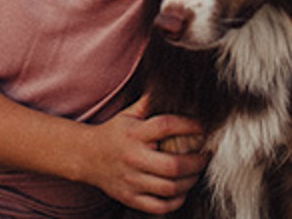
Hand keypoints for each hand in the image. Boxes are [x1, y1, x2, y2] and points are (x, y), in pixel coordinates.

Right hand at [80, 95, 207, 213]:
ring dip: (190, 181)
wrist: (86, 156)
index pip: (166, 126)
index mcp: (134, 133)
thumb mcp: (128, 114)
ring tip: (196, 172)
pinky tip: (181, 190)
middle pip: (173, 166)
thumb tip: (170, 85)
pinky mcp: (130, 198)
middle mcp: (133, 158)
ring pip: (170, 188)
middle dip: (197, 162)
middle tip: (206, 155)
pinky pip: (160, 206)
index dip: (189, 125)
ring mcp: (131, 181)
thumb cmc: (113, 133)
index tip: (203, 127)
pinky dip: (176, 201)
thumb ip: (149, 102)